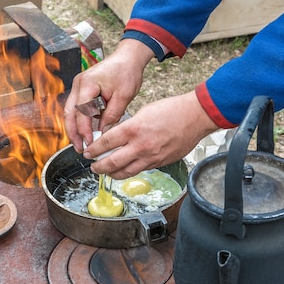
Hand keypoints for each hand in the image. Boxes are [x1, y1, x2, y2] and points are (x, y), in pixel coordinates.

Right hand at [64, 39, 154, 152]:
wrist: (128, 58)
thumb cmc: (126, 72)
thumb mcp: (123, 96)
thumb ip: (111, 115)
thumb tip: (102, 133)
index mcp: (87, 84)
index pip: (81, 112)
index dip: (84, 130)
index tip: (89, 143)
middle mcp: (78, 84)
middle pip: (69, 113)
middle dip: (73, 133)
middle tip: (80, 148)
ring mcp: (79, 87)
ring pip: (70, 112)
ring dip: (74, 129)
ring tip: (81, 144)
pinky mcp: (83, 91)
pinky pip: (77, 109)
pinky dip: (79, 122)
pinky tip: (85, 133)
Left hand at [83, 91, 219, 179]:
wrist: (195, 117)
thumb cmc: (172, 110)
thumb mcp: (144, 112)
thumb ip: (129, 126)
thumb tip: (117, 137)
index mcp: (134, 129)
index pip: (106, 143)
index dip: (94, 149)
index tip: (88, 152)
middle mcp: (140, 146)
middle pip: (112, 162)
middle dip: (98, 166)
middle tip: (93, 166)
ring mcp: (151, 157)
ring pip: (125, 172)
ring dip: (112, 174)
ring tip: (106, 172)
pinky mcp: (160, 163)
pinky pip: (140, 170)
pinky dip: (129, 171)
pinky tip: (124, 169)